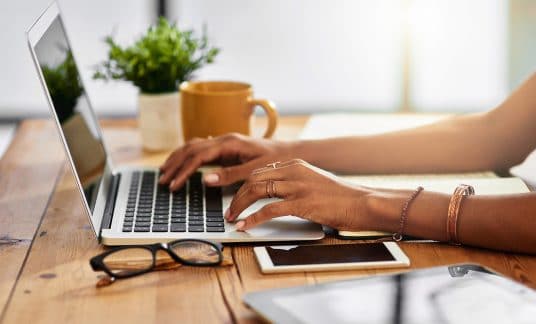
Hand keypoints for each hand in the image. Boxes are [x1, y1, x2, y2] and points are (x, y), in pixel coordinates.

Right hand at [159, 133, 295, 190]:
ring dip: (177, 159)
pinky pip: (201, 149)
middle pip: (190, 149)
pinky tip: (181, 162)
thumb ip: (230, 175)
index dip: (183, 171)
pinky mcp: (226, 147)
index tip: (174, 185)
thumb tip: (205, 179)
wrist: (289, 152)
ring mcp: (224, 142)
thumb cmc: (275, 161)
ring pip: (193, 146)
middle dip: (174, 165)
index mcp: (229, 143)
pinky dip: (187, 156)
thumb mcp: (254, 170)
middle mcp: (224, 139)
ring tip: (164, 172)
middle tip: (162, 181)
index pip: (198, 156)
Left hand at [226, 159, 375, 230]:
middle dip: (236, 195)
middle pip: (254, 179)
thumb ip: (293, 183)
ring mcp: (297, 186)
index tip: (234, 197)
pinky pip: (269, 209)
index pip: (260, 171)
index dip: (243, 185)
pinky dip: (253, 218)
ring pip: (257, 191)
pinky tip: (245, 225)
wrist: (363, 202)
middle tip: (229, 210)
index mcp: (295, 164)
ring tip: (232, 218)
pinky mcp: (302, 203)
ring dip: (240, 206)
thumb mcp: (313, 182)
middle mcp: (294, 171)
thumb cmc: (341, 197)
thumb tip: (272, 195)